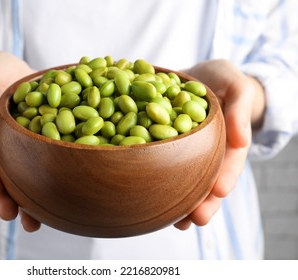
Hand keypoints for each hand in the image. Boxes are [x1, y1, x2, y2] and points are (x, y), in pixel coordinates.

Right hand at [0, 51, 40, 231]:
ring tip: (32, 224)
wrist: (12, 77)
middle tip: (8, 213)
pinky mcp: (36, 149)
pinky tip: (57, 206)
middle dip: (2, 196)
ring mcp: (17, 150)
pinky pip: (40, 169)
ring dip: (24, 202)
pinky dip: (46, 187)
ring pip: (19, 179)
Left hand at [174, 59, 264, 229]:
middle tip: (197, 219)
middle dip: (204, 202)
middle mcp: (208, 152)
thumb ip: (239, 107)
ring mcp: (187, 153)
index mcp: (227, 140)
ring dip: (183, 203)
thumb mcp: (236, 85)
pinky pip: (164, 167)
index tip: (219, 190)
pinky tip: (151, 199)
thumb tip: (240, 140)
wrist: (198, 77)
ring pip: (188, 181)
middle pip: (208, 180)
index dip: (226, 176)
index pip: (230, 161)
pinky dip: (160, 183)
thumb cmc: (222, 80)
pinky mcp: (167, 148)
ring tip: (177, 223)